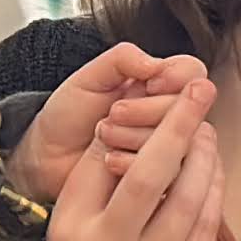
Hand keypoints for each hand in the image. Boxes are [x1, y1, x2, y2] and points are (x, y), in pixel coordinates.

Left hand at [8, 43, 208, 201]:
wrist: (47, 157)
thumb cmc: (70, 114)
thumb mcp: (89, 77)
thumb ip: (122, 59)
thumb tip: (157, 64)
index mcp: (160, 84)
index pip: (193, 73)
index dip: (174, 78)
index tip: (147, 85)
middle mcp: (171, 116)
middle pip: (188, 109)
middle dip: (146, 110)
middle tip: (113, 113)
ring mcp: (169, 149)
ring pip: (181, 142)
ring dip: (138, 137)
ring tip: (105, 135)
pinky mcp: (161, 181)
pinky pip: (168, 174)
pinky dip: (135, 164)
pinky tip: (110, 160)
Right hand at [46, 74, 222, 240]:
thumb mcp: (67, 218)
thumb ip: (92, 169)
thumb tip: (123, 117)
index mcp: (86, 236)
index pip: (135, 173)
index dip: (167, 129)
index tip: (187, 94)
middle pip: (172, 186)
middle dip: (191, 134)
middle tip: (203, 94)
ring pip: (196, 208)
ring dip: (206, 162)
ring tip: (203, 131)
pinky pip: (206, 234)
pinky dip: (213, 196)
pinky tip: (210, 170)